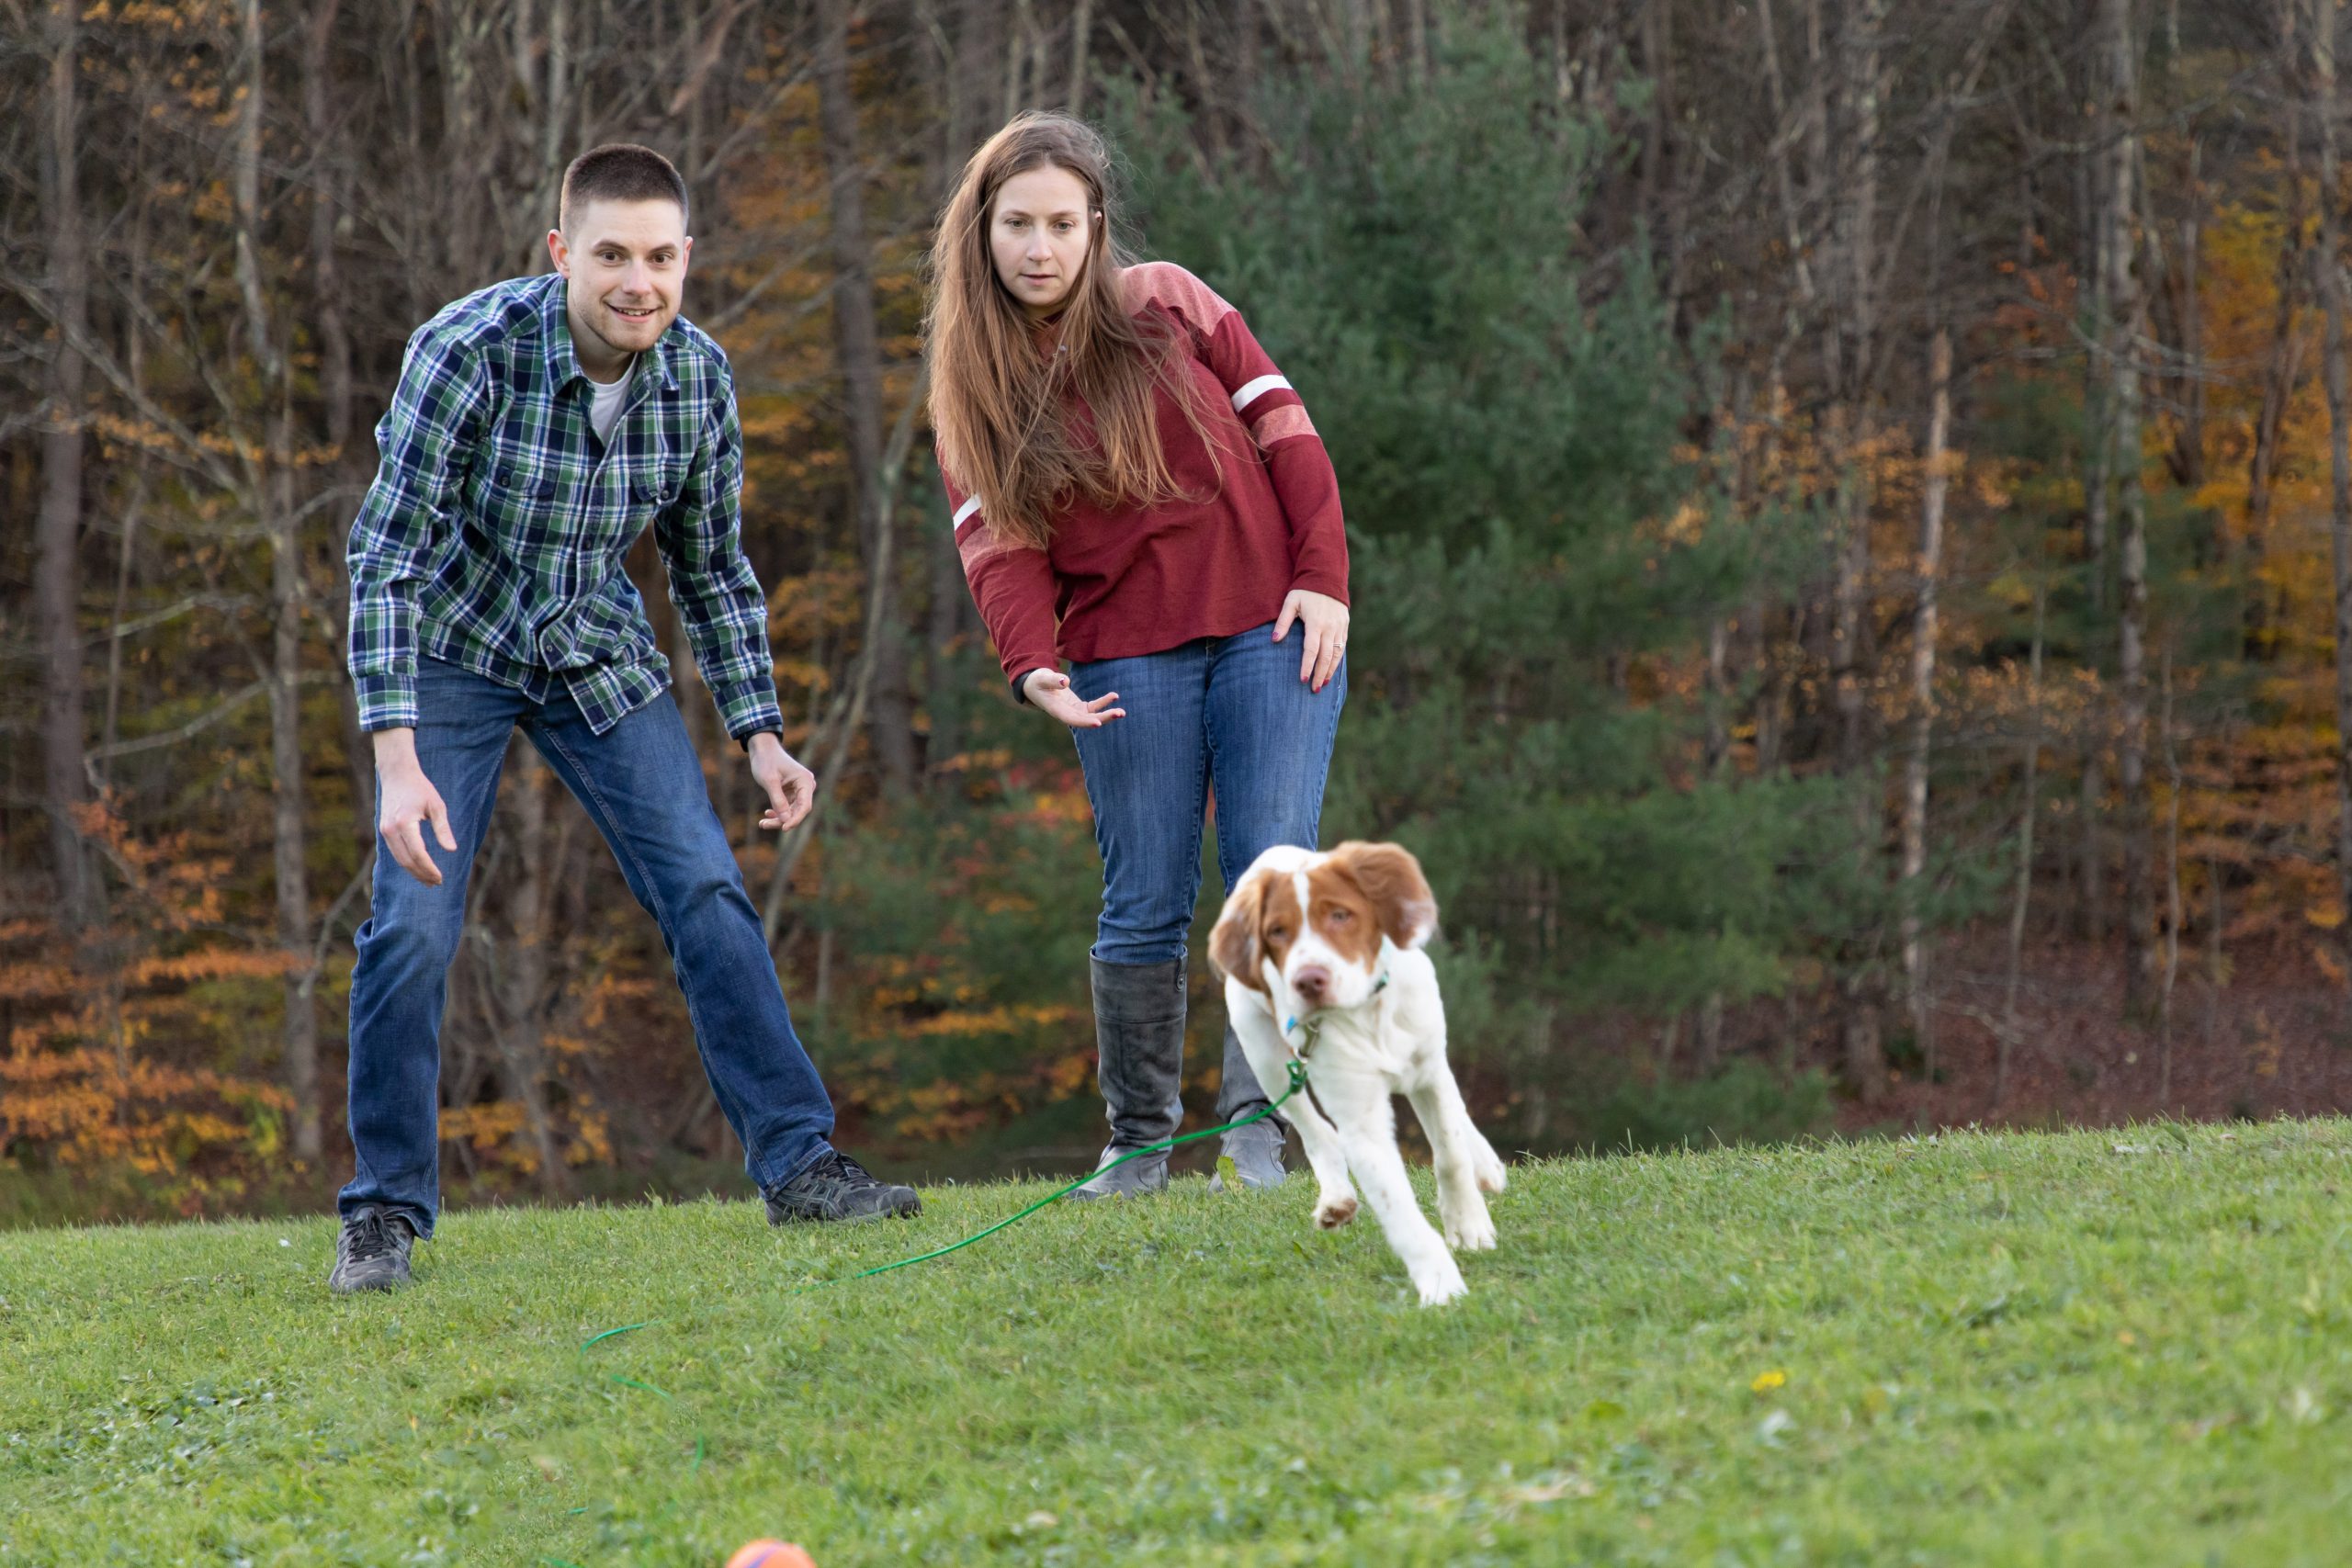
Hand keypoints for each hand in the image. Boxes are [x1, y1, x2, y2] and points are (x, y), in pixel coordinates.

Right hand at [372, 728, 457, 886]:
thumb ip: (443, 828)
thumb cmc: (420, 788)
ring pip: (399, 859)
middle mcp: (390, 829)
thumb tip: (452, 850)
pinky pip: (395, 852)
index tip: (441, 878)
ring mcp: (384, 830)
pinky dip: (406, 862)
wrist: (397, 774)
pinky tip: (418, 868)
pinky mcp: (383, 830)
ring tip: (429, 880)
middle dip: (422, 874)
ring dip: (414, 872)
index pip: (417, 853)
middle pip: (406, 861)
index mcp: (404, 823)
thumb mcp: (437, 805)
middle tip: (437, 883)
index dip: (429, 868)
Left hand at [748, 732, 816, 830]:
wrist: (762, 749)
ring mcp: (799, 790)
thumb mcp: (770, 781)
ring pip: (792, 811)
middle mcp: (806, 786)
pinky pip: (788, 807)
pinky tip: (767, 813)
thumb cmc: (766, 761)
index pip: (805, 806)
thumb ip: (778, 800)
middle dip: (783, 820)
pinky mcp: (792, 792)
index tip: (783, 828)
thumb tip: (785, 820)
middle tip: (764, 824)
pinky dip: (778, 812)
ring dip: (779, 818)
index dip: (795, 819)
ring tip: (763, 822)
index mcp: (805, 781)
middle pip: (798, 811)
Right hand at [1022, 668, 1125, 728]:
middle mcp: (1066, 714)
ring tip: (1122, 712)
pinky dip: (1104, 702)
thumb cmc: (1037, 681)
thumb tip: (1066, 682)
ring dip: (1107, 714)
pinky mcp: (1078, 706)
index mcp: (1056, 710)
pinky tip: (1114, 697)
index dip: (1085, 722)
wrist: (1035, 685)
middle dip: (1103, 718)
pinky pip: (1093, 707)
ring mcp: (1073, 711)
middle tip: (1119, 713)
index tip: (1098, 723)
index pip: (1072, 719)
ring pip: (1092, 715)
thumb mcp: (1042, 678)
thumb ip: (1053, 680)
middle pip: (1086, 720)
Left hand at [1273, 589, 1348, 691]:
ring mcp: (1340, 626)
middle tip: (1313, 689)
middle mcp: (1330, 626)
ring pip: (1336, 654)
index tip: (1302, 680)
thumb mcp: (1290, 602)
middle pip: (1326, 656)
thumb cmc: (1304, 590)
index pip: (1311, 649)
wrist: (1327, 577)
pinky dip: (1337, 660)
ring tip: (1322, 684)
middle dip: (1320, 674)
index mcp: (1316, 622)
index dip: (1307, 666)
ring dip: (1330, 670)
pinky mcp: (1344, 626)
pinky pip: (1342, 647)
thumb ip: (1283, 622)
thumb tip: (1274, 640)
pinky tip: (1331, 670)